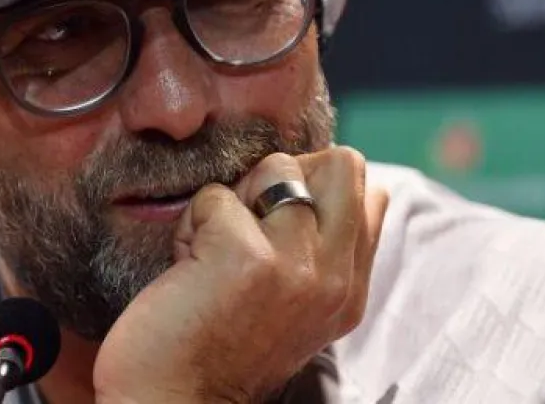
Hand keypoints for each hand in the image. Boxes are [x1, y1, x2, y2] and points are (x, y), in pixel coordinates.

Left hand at [93, 146, 388, 403]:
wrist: (175, 401)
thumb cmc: (216, 349)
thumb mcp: (293, 306)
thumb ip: (318, 251)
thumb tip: (310, 178)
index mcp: (349, 290)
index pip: (369, 193)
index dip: (313, 188)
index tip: (273, 225)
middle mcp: (335, 278)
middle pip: (341, 164)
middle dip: (285, 174)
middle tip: (248, 219)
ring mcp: (296, 265)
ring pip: (274, 167)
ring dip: (231, 199)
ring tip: (212, 248)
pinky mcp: (247, 256)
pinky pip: (215, 196)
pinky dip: (191, 222)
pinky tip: (187, 266)